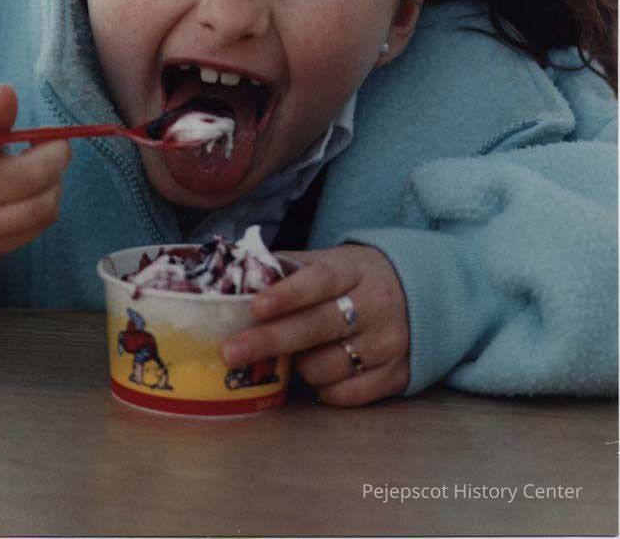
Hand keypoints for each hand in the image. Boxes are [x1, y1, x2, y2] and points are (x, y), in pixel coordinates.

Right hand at [0, 84, 71, 260]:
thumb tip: (6, 93)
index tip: (11, 133)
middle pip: (22, 182)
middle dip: (55, 157)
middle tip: (58, 145)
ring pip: (38, 210)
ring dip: (55, 184)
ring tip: (47, 169)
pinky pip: (36, 229)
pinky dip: (46, 205)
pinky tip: (36, 190)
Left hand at [222, 244, 409, 406]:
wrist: (423, 293)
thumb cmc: (358, 278)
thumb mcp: (332, 261)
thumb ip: (290, 268)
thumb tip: (240, 278)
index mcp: (356, 270)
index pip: (320, 281)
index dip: (288, 295)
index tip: (256, 307)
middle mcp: (377, 306)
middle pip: (317, 327)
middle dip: (270, 341)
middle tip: (231, 351)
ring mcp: (389, 343)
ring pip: (325, 367)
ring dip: (298, 366)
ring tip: (293, 355)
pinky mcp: (396, 376)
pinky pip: (344, 395)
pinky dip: (322, 388)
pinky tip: (318, 372)